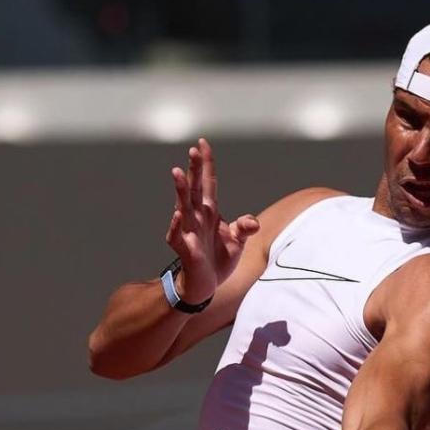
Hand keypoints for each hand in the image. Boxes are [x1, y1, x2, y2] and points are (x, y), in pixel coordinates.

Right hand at [165, 138, 259, 301]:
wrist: (206, 285)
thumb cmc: (218, 260)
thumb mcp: (237, 242)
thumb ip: (244, 228)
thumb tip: (253, 222)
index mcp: (210, 212)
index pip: (208, 183)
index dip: (206, 164)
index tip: (202, 144)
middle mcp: (197, 217)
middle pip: (195, 189)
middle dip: (194, 169)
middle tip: (193, 150)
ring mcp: (189, 231)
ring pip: (182, 206)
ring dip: (180, 190)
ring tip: (178, 172)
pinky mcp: (185, 248)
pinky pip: (177, 234)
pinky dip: (177, 225)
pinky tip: (178, 214)